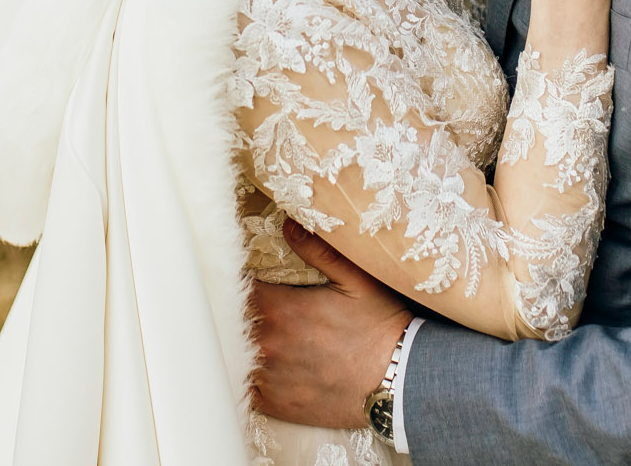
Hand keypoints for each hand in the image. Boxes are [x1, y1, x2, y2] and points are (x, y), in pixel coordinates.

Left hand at [248, 220, 411, 429]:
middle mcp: (270, 345)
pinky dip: (244, 377)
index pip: (237, 291)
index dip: (236, 283)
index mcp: (282, 310)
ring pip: (234, 356)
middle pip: (231, 324)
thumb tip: (288, 225)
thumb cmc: (379, 328)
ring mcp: (271, 378)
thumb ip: (318, 251)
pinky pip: (244, 391)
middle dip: (235, 313)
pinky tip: (253, 367)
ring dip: (238, 344)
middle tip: (244, 306)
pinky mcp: (278, 405)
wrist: (399, 381)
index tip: (241, 279)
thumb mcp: (356, 280)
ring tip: (248, 335)